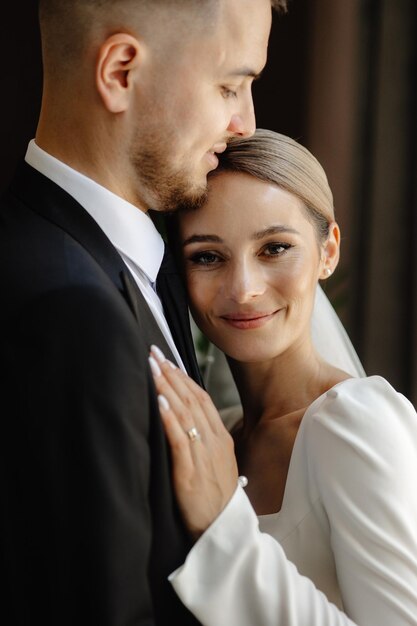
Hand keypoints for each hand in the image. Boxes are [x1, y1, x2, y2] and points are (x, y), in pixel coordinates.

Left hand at [149, 346, 237, 538]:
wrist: (223, 531)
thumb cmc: (215, 500)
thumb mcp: (214, 465)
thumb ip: (201, 442)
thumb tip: (181, 420)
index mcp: (220, 439)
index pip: (202, 399)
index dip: (183, 378)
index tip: (167, 360)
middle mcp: (214, 442)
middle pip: (193, 399)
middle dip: (172, 374)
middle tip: (154, 354)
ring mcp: (204, 456)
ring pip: (186, 413)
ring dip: (168, 387)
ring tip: (152, 368)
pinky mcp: (191, 472)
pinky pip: (180, 439)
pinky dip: (169, 417)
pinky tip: (159, 401)